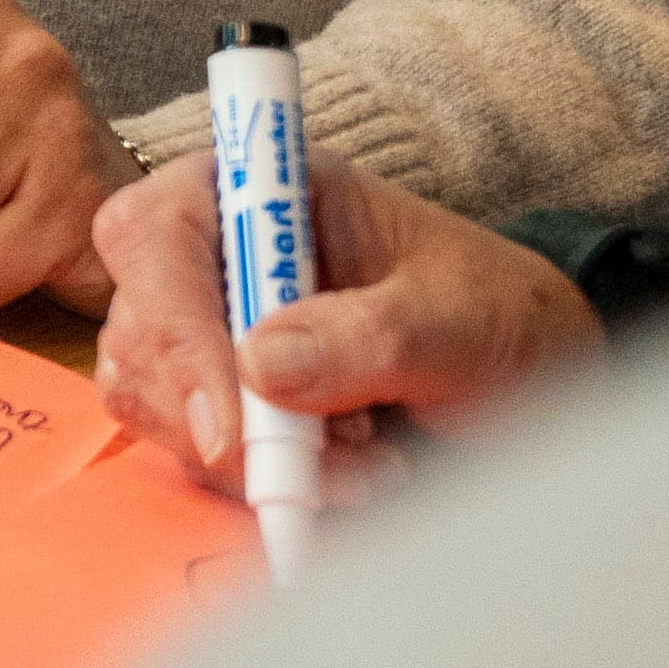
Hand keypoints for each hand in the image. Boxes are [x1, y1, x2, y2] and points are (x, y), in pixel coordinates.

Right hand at [91, 145, 601, 494]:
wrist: (529, 368)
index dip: (172, 325)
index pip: (158, 234)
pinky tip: (343, 474)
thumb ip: (364, 336)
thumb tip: (256, 368)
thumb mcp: (453, 319)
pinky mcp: (216, 390)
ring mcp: (209, 320)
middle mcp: (218, 249)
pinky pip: (183, 443)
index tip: (229, 428)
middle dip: (222, 415)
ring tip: (364, 465)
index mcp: (263, 189)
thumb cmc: (497, 315)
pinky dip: (254, 478)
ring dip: (246, 458)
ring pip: (148, 394)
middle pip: (139, 326)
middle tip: (330, 462)